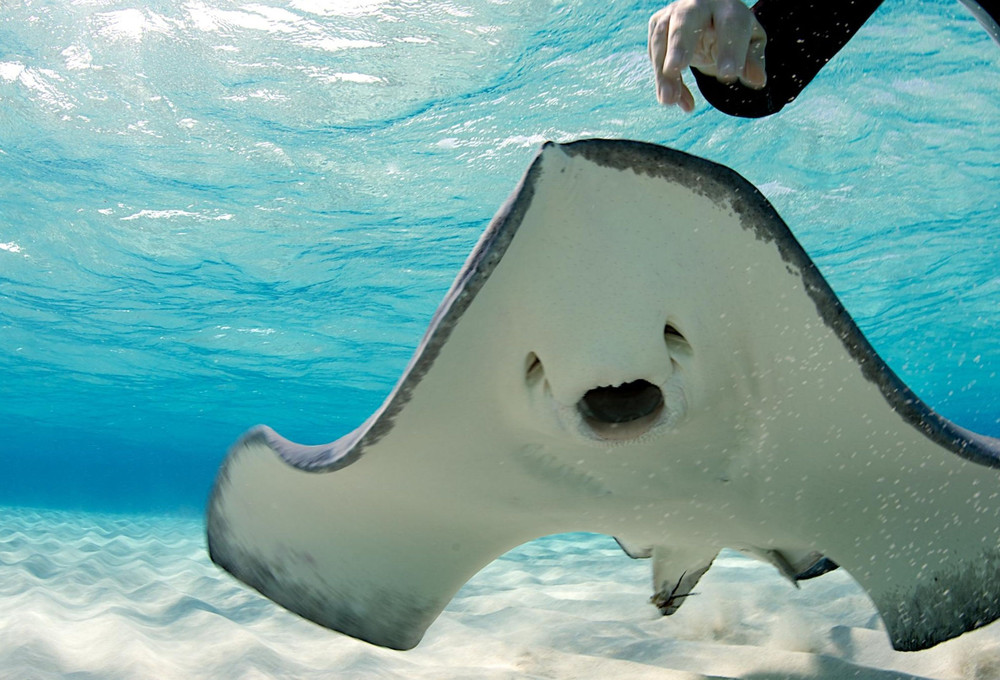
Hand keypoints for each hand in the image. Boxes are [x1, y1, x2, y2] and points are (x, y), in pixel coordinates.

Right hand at [648, 0, 766, 111]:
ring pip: (662, 38)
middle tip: (676, 68)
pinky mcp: (658, 26)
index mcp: (728, 7)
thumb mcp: (750, 45)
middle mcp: (699, 4)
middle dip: (679, 43)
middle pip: (685, 19)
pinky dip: (663, 81)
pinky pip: (655, 55)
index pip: (730, 25)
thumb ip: (753, 61)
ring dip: (662, 71)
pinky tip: (676, 101)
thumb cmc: (734, 33)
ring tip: (669, 100)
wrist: (710, 19)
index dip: (730, 49)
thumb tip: (757, 80)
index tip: (728, 76)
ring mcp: (674, 14)